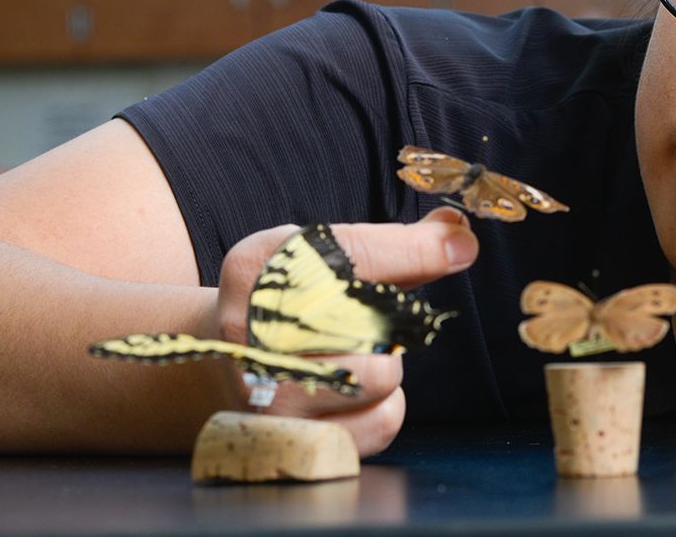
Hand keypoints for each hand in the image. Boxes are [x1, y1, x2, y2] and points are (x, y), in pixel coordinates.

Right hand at [213, 206, 477, 453]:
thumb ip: (390, 245)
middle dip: (397, 313)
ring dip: (387, 361)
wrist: (216, 360)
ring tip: (357, 354)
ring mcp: (269, 394)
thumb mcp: (317, 256)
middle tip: (384, 314)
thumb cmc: (286, 300)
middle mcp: (252, 332)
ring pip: (383, 374)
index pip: (352, 253)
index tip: (459, 245)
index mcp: (257, 269)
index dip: (417, 250)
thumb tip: (457, 233)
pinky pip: (382, 421)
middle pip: (373, 316)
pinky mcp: (294, 442)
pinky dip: (386, 405)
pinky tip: (356, 392)